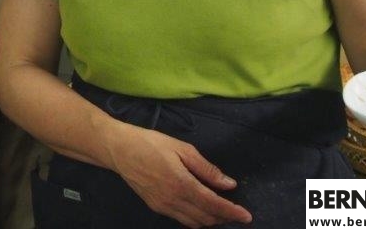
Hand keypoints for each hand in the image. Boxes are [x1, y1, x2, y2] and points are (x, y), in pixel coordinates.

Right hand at [108, 122, 252, 227]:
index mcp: (182, 184)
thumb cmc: (150, 143)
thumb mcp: (181, 148)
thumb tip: (228, 183)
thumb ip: (206, 168)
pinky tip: (200, 209)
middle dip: (223, 218)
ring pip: (193, 223)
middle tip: (236, 212)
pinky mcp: (155, 207)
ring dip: (210, 220)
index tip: (246, 216)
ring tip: (221, 212)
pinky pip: (181, 219)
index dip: (232, 212)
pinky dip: (195, 219)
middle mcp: (173, 200)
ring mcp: (163, 207)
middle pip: (205, 218)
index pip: (213, 205)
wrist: (119, 149)